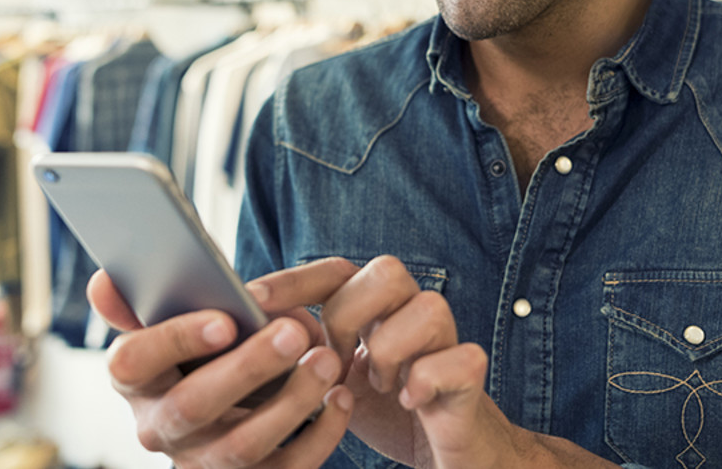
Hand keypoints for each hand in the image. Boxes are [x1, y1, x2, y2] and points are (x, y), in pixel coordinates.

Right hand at [88, 269, 352, 467]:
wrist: (234, 407)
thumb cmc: (204, 351)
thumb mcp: (173, 324)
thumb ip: (143, 300)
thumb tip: (105, 281)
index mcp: (134, 380)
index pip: (132, 362)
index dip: (175, 341)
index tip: (224, 319)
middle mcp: (160, 428)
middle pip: (193, 404)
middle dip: (247, 368)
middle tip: (294, 333)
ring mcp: (203, 462)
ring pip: (243, 444)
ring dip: (291, 402)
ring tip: (328, 361)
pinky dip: (320, 436)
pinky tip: (341, 399)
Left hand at [247, 256, 548, 468]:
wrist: (452, 457)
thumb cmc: (388, 414)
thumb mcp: (332, 382)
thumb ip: (301, 352)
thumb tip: (250, 324)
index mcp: (377, 312)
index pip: (338, 271)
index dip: (297, 280)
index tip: (253, 301)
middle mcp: (414, 317)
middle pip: (388, 271)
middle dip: (349, 315)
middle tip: (334, 360)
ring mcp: (447, 345)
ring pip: (430, 307)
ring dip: (389, 350)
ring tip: (378, 386)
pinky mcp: (471, 380)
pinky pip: (461, 358)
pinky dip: (427, 380)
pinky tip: (408, 402)